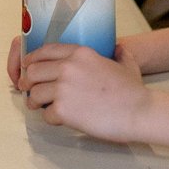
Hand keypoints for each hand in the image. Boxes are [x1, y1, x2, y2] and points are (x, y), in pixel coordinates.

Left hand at [15, 42, 154, 142]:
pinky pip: (45, 114)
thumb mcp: (126, 63)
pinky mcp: (62, 110)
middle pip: (33, 72)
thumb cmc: (134, 91)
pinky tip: (60, 120)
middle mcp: (68, 67)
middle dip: (29, 82)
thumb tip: (118, 48)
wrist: (139, 112)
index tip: (29, 68)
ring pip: (34, 94)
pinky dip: (51, 118)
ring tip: (41, 107)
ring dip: (36, 102)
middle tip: (31, 91)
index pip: (44, 51)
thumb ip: (119, 53)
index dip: (32, 60)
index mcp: (80, 53)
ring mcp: (63, 88)